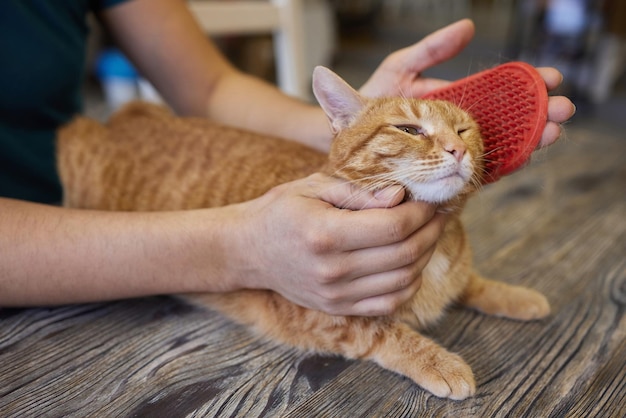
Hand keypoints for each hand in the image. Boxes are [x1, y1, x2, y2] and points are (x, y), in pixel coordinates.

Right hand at [236, 173, 445, 315]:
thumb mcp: (313, 187)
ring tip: (429, 233)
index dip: (421, 212)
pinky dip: (410, 283)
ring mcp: (336, 294)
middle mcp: (333, 270)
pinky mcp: (338, 308)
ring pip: (404, 280)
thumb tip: (401, 196)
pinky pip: (390, 303)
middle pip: (404, 254)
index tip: (430, 198)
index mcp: (325, 233)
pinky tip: (412, 262)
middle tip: (438, 213)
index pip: (393, 226)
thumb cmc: (280, 211)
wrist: (248, 251)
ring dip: (426, 256)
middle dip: (431, 230)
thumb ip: (359, 192)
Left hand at [359, 19, 575, 148]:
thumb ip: (432, 50)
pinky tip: (524, 156)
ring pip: (500, 144)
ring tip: (553, 132)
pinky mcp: (444, 171)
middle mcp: (459, 125)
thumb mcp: (402, 67)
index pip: (498, 93)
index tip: (551, 79)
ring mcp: (454, 149)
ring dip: (529, 138)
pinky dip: (502, 163)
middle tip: (564, 108)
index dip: (525, 86)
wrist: (346, 134)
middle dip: (538, 113)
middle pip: (507, 119)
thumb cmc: (371, 100)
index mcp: (454, 100)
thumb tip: (469, 27)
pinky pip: (477, 169)